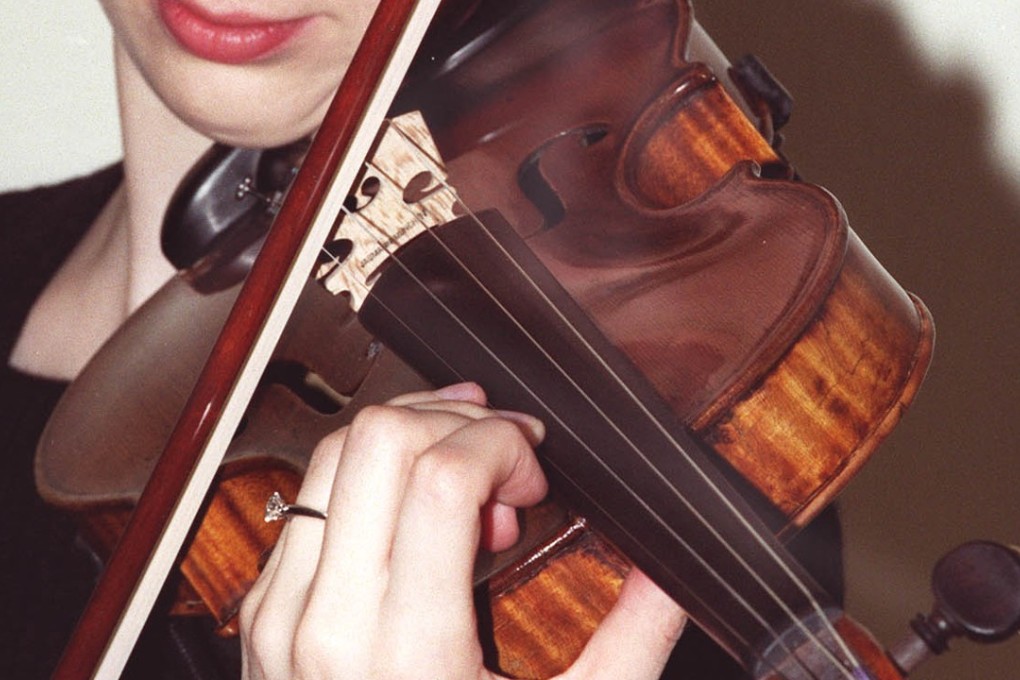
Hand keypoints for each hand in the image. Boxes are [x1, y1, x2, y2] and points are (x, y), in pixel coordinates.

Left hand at [240, 383, 685, 678]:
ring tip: (467, 485)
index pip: (439, 476)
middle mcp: (325, 621)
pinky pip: (310, 501)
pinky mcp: (264, 613)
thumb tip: (670, 576)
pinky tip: (417, 519)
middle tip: (507, 463)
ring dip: (410, 441)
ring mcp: (281, 614)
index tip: (536, 470)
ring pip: (334, 455)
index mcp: (406, 650)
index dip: (501, 442)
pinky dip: (370, 482)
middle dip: (456, 422)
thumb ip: (629, 647)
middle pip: (377, 440)